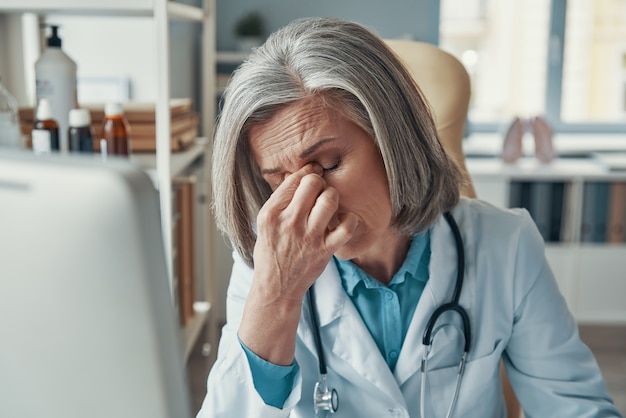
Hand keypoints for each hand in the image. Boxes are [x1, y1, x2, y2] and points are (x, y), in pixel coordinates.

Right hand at [252, 163, 356, 303]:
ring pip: (330, 199)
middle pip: (313, 183)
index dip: (307, 172)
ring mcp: (309, 236)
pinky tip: (342, 221)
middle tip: (320, 190)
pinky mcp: (325, 250)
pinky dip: (350, 219)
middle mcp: (289, 222)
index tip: (312, 174)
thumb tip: (298, 175)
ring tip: (328, 204)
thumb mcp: (264, 223)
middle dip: (320, 181)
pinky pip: (347, 226)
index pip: (294, 179)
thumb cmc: (271, 251)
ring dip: (332, 197)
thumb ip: (280, 200)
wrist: (276, 286)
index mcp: (271, 213)